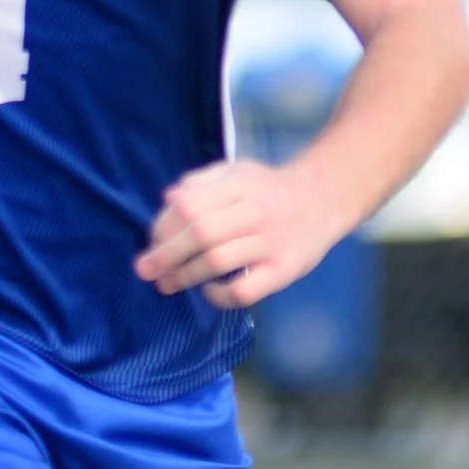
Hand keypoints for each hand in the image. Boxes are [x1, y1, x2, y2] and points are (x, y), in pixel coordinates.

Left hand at [135, 154, 355, 310]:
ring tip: (166, 284)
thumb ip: (201, 182)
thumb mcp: (237, 172)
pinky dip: (219, 295)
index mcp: (239, 185)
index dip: (164, 226)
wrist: (324, 200)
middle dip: (165, 255)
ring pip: (217, 263)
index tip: (151, 240)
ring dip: (184, 276)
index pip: (190, 205)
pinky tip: (208, 291)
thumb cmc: (269, 189)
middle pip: (200, 235)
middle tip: (145, 270)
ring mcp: (271, 243)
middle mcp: (255, 212)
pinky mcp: (283, 271)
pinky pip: (244, 291)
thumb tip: (167, 199)